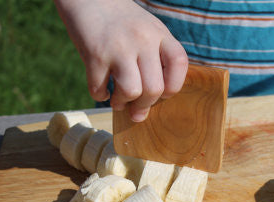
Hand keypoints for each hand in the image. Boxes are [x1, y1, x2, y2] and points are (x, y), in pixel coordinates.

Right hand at [55, 0, 188, 121]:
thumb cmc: (121, 21)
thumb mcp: (148, 30)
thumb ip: (156, 59)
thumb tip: (151, 103)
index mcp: (160, 34)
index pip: (179, 65)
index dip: (172, 88)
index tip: (160, 94)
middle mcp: (143, 39)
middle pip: (154, 88)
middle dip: (144, 105)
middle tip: (135, 107)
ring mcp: (119, 46)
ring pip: (131, 91)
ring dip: (123, 103)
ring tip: (118, 100)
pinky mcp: (95, 54)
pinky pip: (99, 88)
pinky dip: (99, 96)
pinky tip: (101, 91)